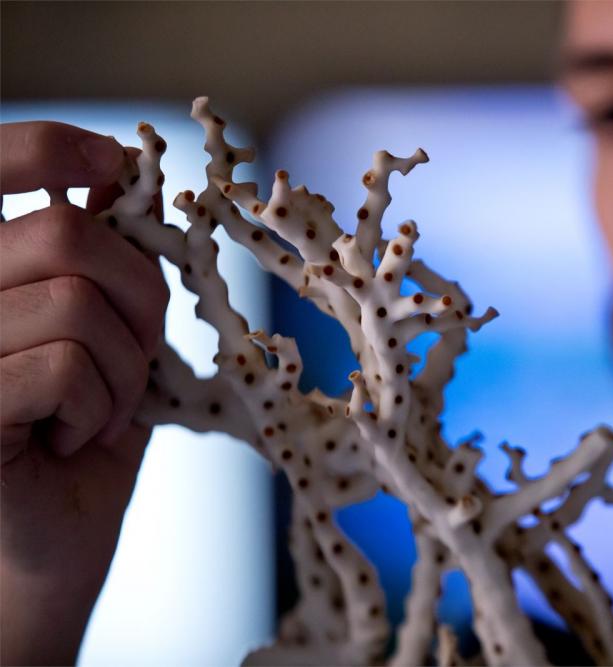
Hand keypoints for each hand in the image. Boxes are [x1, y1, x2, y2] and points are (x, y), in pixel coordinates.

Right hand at [0, 121, 168, 664]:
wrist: (54, 539)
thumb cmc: (83, 428)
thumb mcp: (108, 331)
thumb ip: (102, 257)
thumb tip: (120, 171)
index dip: (49, 146)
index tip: (113, 161)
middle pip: (65, 235)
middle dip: (137, 298)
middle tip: (135, 356)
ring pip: (74, 303)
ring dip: (122, 366)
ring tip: (98, 408)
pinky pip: (62, 364)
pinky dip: (98, 405)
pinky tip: (74, 438)